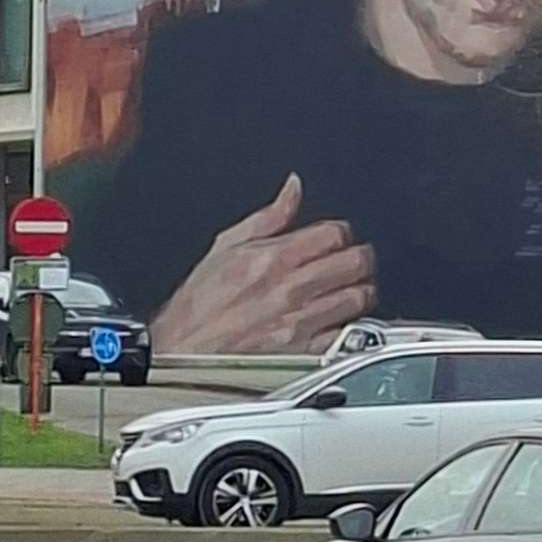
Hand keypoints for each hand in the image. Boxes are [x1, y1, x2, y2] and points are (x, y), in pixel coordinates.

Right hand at [150, 174, 374, 356]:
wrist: (181, 353)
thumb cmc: (197, 306)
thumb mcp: (225, 247)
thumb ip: (269, 216)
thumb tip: (293, 188)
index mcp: (272, 258)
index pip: (334, 232)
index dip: (341, 231)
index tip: (336, 237)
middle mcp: (291, 289)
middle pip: (355, 262)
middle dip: (359, 257)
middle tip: (352, 260)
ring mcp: (300, 322)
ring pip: (358, 297)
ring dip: (360, 289)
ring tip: (349, 288)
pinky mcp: (304, 352)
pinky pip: (346, 333)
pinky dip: (351, 324)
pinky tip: (340, 319)